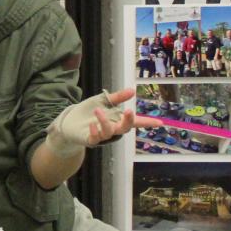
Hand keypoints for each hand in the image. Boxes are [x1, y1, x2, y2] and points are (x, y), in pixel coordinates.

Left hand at [46, 87, 161, 154]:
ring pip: (108, 132)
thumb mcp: (103, 101)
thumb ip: (117, 97)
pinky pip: (95, 138)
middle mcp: (112, 129)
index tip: (160, 122)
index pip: (135, 122)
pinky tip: (91, 124)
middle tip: (129, 111)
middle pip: (124, 128)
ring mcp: (102, 135)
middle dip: (128, 120)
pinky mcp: (90, 139)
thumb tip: (132, 90)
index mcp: (118, 120)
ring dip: (104, 121)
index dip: (147, 122)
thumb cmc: (88, 112)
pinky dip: (94, 131)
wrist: (69, 121)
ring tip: (97, 110)